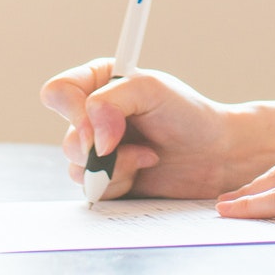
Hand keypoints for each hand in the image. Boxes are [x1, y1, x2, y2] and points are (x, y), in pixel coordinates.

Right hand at [38, 59, 242, 200]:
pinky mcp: (108, 179)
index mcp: (98, 84)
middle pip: (67, 139)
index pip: (58, 93)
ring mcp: (98, 151)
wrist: (216, 154)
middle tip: (134, 144)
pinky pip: (93, 190)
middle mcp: (92, 118)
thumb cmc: (188, 114)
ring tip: (148, 156)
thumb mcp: (150, 89)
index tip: (98, 125)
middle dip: (102, 149)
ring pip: (77, 170)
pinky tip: (144, 171)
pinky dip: (120, 184)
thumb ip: (109, 101)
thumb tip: (90, 138)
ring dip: (117, 167)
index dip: (72, 111)